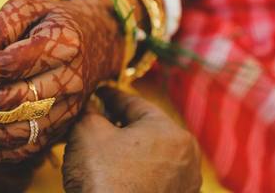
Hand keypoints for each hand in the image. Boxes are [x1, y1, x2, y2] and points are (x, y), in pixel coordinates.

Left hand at [0, 0, 124, 161]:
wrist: (97, 38)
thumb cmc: (52, 18)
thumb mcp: (26, 8)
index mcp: (62, 46)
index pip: (8, 65)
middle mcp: (69, 83)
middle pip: (8, 103)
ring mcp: (67, 111)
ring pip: (11, 134)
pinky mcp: (60, 130)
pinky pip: (20, 151)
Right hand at [62, 88, 201, 192]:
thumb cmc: (103, 179)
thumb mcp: (87, 131)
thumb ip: (89, 111)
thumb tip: (89, 104)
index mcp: (172, 132)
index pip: (135, 103)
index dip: (111, 95)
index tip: (98, 92)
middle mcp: (187, 158)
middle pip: (145, 130)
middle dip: (119, 124)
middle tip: (96, 118)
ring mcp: (184, 186)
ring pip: (149, 155)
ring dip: (126, 149)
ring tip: (100, 147)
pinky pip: (151, 178)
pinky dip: (133, 171)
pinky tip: (112, 172)